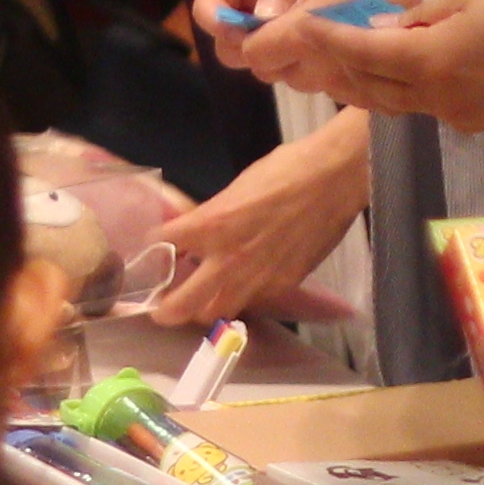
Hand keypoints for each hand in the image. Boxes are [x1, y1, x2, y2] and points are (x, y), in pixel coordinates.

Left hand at [145, 116, 370, 324]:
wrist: (332, 180)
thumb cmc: (284, 171)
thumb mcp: (235, 189)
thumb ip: (212, 216)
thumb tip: (199, 230)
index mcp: (210, 226)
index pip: (164, 243)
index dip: (153, 245)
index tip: (151, 247)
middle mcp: (228, 260)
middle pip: (183, 305)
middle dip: (166, 312)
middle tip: (160, 310)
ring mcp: (256, 279)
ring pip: (217, 313)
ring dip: (204, 310)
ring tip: (199, 303)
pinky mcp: (283, 286)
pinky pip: (252, 302)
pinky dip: (240, 299)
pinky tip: (239, 288)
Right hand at [199, 0, 412, 65]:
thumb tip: (263, 21)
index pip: (207, 5)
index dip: (219, 25)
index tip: (249, 37)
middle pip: (227, 39)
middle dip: (248, 49)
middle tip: (283, 51)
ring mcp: (275, 15)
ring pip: (257, 52)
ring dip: (276, 59)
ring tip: (308, 53)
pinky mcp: (301, 28)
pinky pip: (287, 54)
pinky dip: (298, 60)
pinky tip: (323, 55)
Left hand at [243, 0, 483, 130]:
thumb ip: (425, 11)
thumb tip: (390, 26)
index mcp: (433, 61)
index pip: (359, 51)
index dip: (322, 38)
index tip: (288, 26)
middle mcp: (440, 99)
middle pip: (369, 87)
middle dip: (332, 66)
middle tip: (299, 47)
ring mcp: (463, 117)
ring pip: (396, 101)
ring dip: (363, 81)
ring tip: (334, 58)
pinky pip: (426, 106)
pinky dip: (400, 88)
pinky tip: (396, 68)